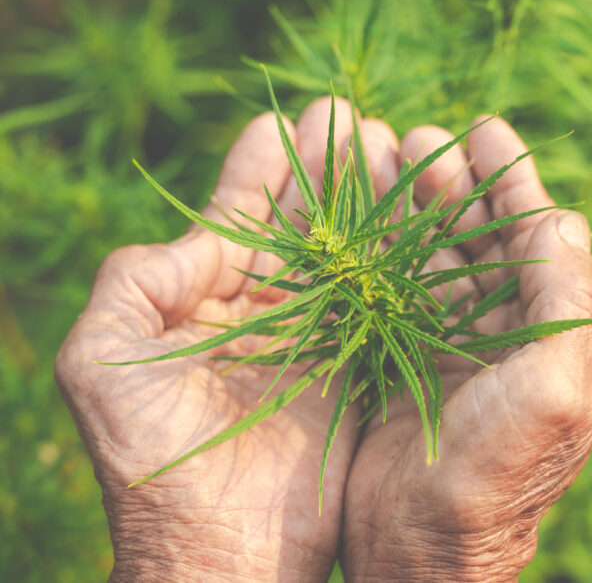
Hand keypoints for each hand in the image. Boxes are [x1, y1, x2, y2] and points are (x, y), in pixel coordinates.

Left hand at [55, 99, 364, 580]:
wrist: (216, 552)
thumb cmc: (148, 460)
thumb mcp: (101, 361)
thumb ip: (134, 284)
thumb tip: (194, 239)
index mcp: (203, 302)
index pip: (237, 218)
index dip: (262, 167)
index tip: (288, 117)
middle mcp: (265, 313)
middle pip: (302, 226)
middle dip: (327, 172)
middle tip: (356, 121)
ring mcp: (316, 341)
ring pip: (348, 257)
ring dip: (371, 205)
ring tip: (395, 150)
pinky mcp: (359, 373)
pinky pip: (385, 308)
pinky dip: (405, 265)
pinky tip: (424, 223)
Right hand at [339, 116, 591, 580]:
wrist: (427, 553)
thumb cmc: (503, 472)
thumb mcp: (559, 384)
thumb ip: (568, 295)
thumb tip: (563, 214)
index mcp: (568, 338)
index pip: (541, 238)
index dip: (513, 180)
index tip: (483, 127)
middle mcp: (520, 339)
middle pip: (486, 238)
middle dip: (456, 185)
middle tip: (420, 136)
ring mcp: (464, 350)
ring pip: (440, 256)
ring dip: (414, 206)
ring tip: (384, 155)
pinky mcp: (413, 365)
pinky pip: (399, 290)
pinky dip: (382, 249)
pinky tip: (359, 214)